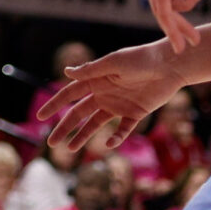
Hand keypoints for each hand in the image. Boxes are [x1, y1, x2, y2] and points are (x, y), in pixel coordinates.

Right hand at [35, 42, 185, 153]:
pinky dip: (116, 137)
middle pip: (79, 113)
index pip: (69, 94)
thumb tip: (66, 72)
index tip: (40, 117)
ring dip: (83, 136)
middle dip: (64, 127)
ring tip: (71, 149)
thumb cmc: (141, 59)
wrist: (170, 66)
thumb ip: (91, 70)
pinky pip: (123, 129)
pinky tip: (109, 144)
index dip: (54, 105)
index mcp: (96, 80)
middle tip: (51, 143)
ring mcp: (119, 105)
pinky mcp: (136, 113)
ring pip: (96, 124)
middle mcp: (104, 93)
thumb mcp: (113, 63)